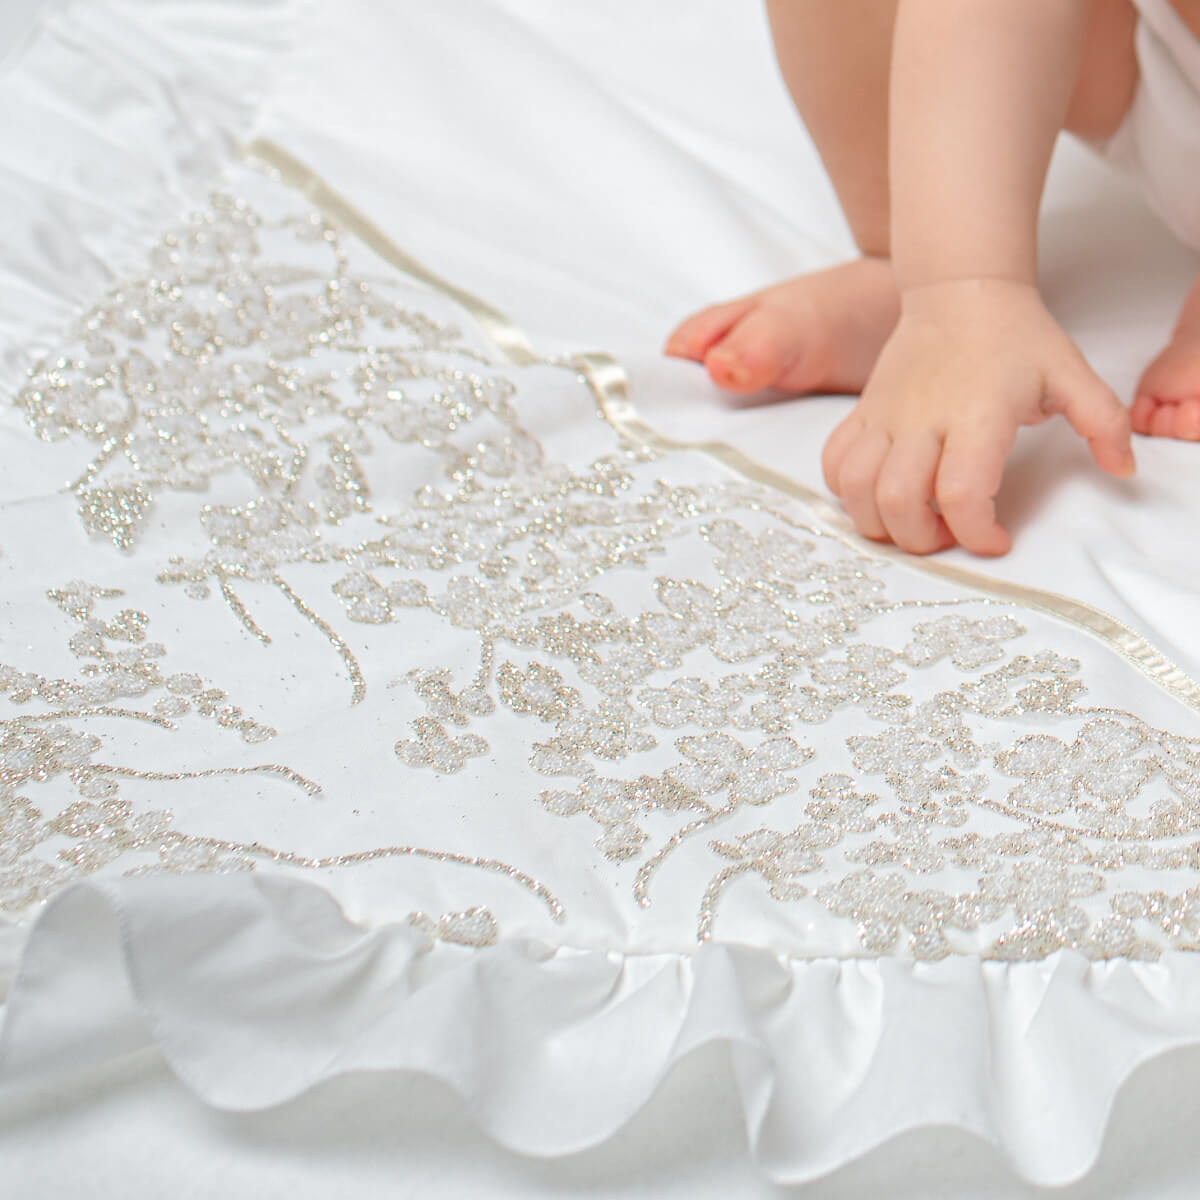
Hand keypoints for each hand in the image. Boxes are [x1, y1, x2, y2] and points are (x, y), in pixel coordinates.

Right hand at [820, 278, 1134, 555]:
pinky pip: (834, 463)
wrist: (959, 291)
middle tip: (950, 537)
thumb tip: (1123, 468)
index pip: (961, 492)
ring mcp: (884, 417)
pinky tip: (876, 495)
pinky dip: (846, 492)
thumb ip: (1103, 422)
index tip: (996, 539)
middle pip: (899, 503)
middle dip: (922, 540)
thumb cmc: (1015, 337)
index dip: (976, 532)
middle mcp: (922, 420)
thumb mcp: (1071, 374)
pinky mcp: (862, 414)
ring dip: (879, 522)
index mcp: (977, 414)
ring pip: (857, 489)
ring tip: (911, 523)